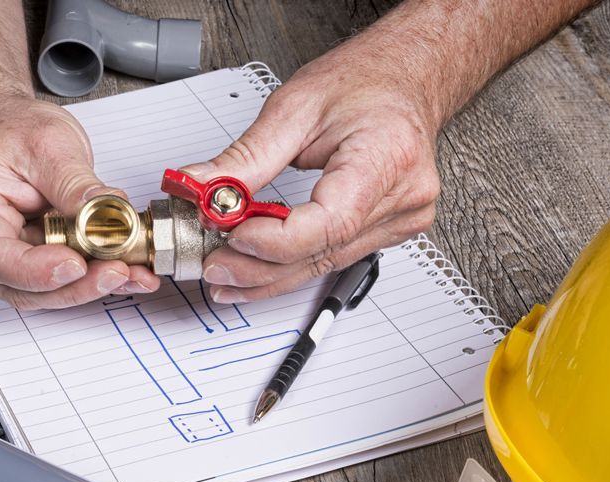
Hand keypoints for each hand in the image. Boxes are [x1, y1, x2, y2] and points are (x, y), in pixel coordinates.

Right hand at [0, 95, 159, 308]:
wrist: (12, 130)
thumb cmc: (12, 132)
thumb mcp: (47, 142)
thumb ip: (73, 181)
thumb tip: (104, 209)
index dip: (37, 271)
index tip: (75, 264)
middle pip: (23, 286)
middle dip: (76, 285)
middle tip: (118, 271)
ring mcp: (6, 259)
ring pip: (48, 291)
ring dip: (93, 286)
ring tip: (134, 272)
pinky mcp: (35, 264)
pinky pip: (66, 279)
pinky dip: (98, 277)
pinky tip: (131, 271)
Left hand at [182, 43, 441, 302]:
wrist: (407, 77)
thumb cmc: (364, 82)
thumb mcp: (295, 106)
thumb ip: (247, 156)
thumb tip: (202, 187)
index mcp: (387, 156)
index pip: (331, 222)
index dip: (276, 239)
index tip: (231, 235)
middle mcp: (403, 196)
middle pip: (324, 252)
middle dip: (259, 266)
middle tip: (213, 264)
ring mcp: (403, 220)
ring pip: (325, 265)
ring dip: (270, 275)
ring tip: (226, 274)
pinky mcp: (392, 231)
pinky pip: (335, 259)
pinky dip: (293, 265)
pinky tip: (260, 272)